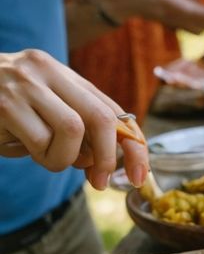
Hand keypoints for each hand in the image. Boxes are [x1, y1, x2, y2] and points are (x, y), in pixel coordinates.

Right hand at [0, 50, 149, 188]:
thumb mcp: (40, 114)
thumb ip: (74, 131)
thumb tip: (105, 162)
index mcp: (61, 73)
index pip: (114, 109)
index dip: (133, 145)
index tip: (140, 174)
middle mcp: (45, 71)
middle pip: (101, 117)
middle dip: (108, 156)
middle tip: (101, 182)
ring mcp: (23, 84)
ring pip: (72, 129)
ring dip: (65, 158)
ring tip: (46, 159)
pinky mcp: (2, 103)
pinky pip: (39, 139)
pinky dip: (40, 155)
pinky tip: (23, 150)